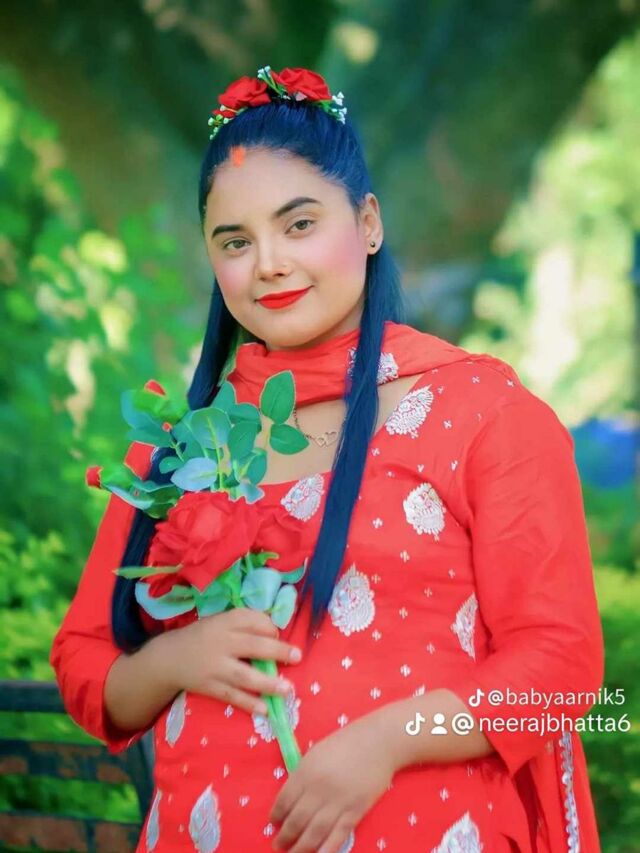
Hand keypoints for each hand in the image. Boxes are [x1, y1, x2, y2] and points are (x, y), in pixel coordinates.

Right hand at [166, 607, 301, 714]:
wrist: (168, 659)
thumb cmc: (203, 637)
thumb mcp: (220, 622)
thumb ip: (244, 625)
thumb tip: (276, 634)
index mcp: (224, 622)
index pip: (251, 620)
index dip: (269, 627)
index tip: (278, 635)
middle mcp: (220, 643)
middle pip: (253, 646)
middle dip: (278, 651)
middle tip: (298, 657)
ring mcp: (215, 667)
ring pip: (244, 675)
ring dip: (268, 683)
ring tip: (288, 689)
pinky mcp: (210, 687)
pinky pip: (232, 696)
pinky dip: (249, 703)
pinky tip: (265, 710)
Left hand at [269, 712, 395, 852]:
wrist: (378, 742)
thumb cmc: (345, 743)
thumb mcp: (316, 753)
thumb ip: (303, 775)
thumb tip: (291, 799)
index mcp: (306, 771)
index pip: (284, 800)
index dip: (276, 815)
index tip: (273, 823)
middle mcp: (319, 789)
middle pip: (296, 820)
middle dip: (285, 836)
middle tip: (278, 845)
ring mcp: (338, 802)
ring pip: (314, 833)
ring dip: (300, 848)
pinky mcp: (355, 811)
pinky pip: (338, 835)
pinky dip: (326, 850)